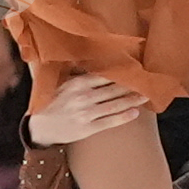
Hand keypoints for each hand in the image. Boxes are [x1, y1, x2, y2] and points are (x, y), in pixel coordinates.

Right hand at [28, 73, 146, 145]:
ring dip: (132, 100)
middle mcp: (82, 97)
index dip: (121, 72)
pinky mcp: (87, 128)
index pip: (104, 75)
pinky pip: (109, 121)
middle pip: (112, 89)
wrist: (41, 127)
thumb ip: (78, 74)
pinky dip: (123, 117)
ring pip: (114, 105)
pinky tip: (135, 113)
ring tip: (146, 96)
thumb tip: (97, 60)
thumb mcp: (62, 83)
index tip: (136, 67)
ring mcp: (85, 113)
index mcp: (76, 83)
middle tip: (147, 81)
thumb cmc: (53, 101)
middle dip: (131, 85)